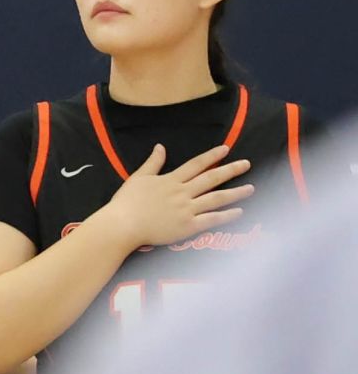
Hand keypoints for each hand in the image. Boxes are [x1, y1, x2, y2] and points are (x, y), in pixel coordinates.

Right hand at [100, 143, 253, 248]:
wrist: (121, 225)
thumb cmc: (125, 202)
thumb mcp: (137, 178)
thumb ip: (152, 163)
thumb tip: (160, 146)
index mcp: (171, 180)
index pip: (196, 165)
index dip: (212, 156)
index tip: (226, 149)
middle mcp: (182, 192)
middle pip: (211, 179)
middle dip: (231, 170)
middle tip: (247, 164)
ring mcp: (186, 209)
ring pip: (216, 198)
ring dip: (235, 193)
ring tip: (251, 188)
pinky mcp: (187, 226)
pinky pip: (211, 219)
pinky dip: (226, 216)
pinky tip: (239, 212)